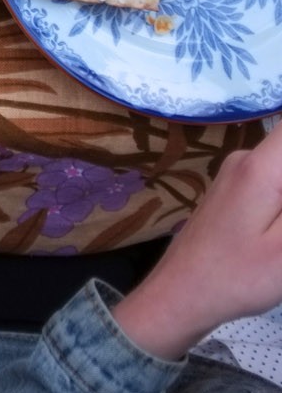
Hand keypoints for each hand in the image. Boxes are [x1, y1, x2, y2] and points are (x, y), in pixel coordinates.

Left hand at [113, 127, 281, 359]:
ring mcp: (236, 174)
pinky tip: (275, 237)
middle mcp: (245, 159)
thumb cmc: (239, 276)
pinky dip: (280, 205)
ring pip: (281, 170)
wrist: (181, 295)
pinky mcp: (234, 191)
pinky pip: (272, 183)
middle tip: (280, 235)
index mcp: (259, 166)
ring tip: (277, 240)